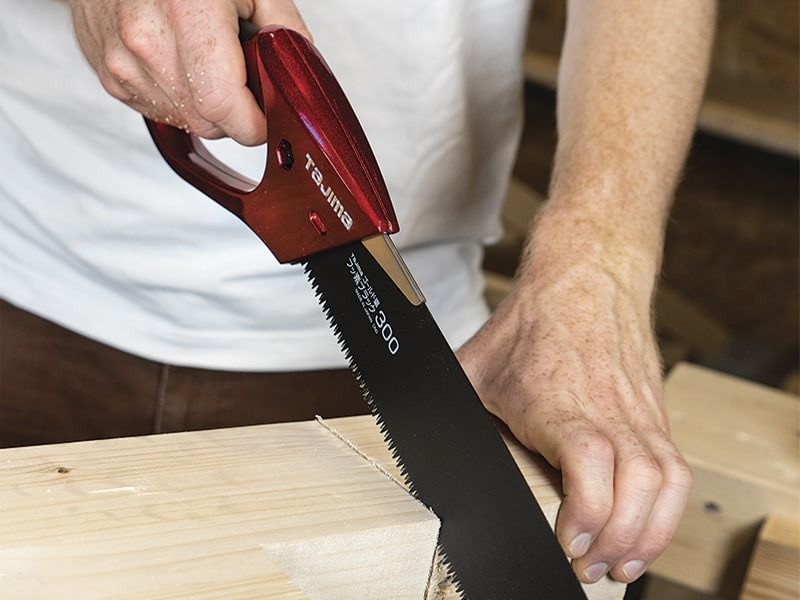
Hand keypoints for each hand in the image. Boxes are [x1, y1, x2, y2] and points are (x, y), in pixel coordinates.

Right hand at [68, 0, 309, 144]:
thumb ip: (283, 30)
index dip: (257, 122)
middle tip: (242, 73)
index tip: (270, 115)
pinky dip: (178, 94)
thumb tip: (294, 74)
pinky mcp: (109, 75)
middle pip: (208, 122)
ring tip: (205, 56)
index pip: (226, 108)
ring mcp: (121, 62)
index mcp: (186, 13)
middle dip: (235, 111)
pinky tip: (180, 60)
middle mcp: (146, 42)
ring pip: (184, 120)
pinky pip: (159, 109)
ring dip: (205, 103)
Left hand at [458, 222, 691, 583]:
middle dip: (616, 542)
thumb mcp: (471, 368)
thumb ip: (448, 407)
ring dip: (649, 535)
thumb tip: (409, 436)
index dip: (586, 514)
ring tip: (621, 566)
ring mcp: (639, 415)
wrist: (584, 281)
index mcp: (560, 405)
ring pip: (666, 484)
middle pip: (637, 487)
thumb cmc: (529, 327)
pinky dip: (667, 511)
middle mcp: (609, 413)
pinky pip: (677, 470)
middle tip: (588, 570)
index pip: (590, 466)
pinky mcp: (656, 416)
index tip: (568, 547)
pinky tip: (646, 532)